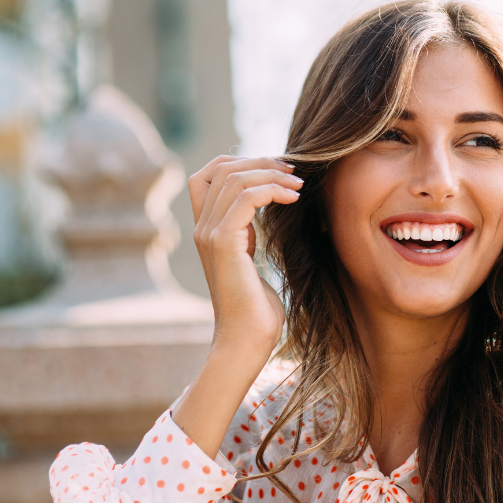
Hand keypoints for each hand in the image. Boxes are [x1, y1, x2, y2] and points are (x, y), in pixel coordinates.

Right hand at [188, 156, 302, 355]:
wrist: (247, 340)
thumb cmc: (257, 310)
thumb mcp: (251, 261)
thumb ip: (249, 235)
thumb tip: (270, 211)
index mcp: (207, 229)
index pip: (207, 174)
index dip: (241, 161)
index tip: (278, 170)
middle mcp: (202, 228)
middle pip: (221, 168)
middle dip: (261, 161)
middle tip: (294, 170)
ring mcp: (209, 234)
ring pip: (234, 178)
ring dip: (272, 174)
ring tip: (299, 185)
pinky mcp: (224, 244)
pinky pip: (245, 198)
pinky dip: (272, 190)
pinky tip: (294, 198)